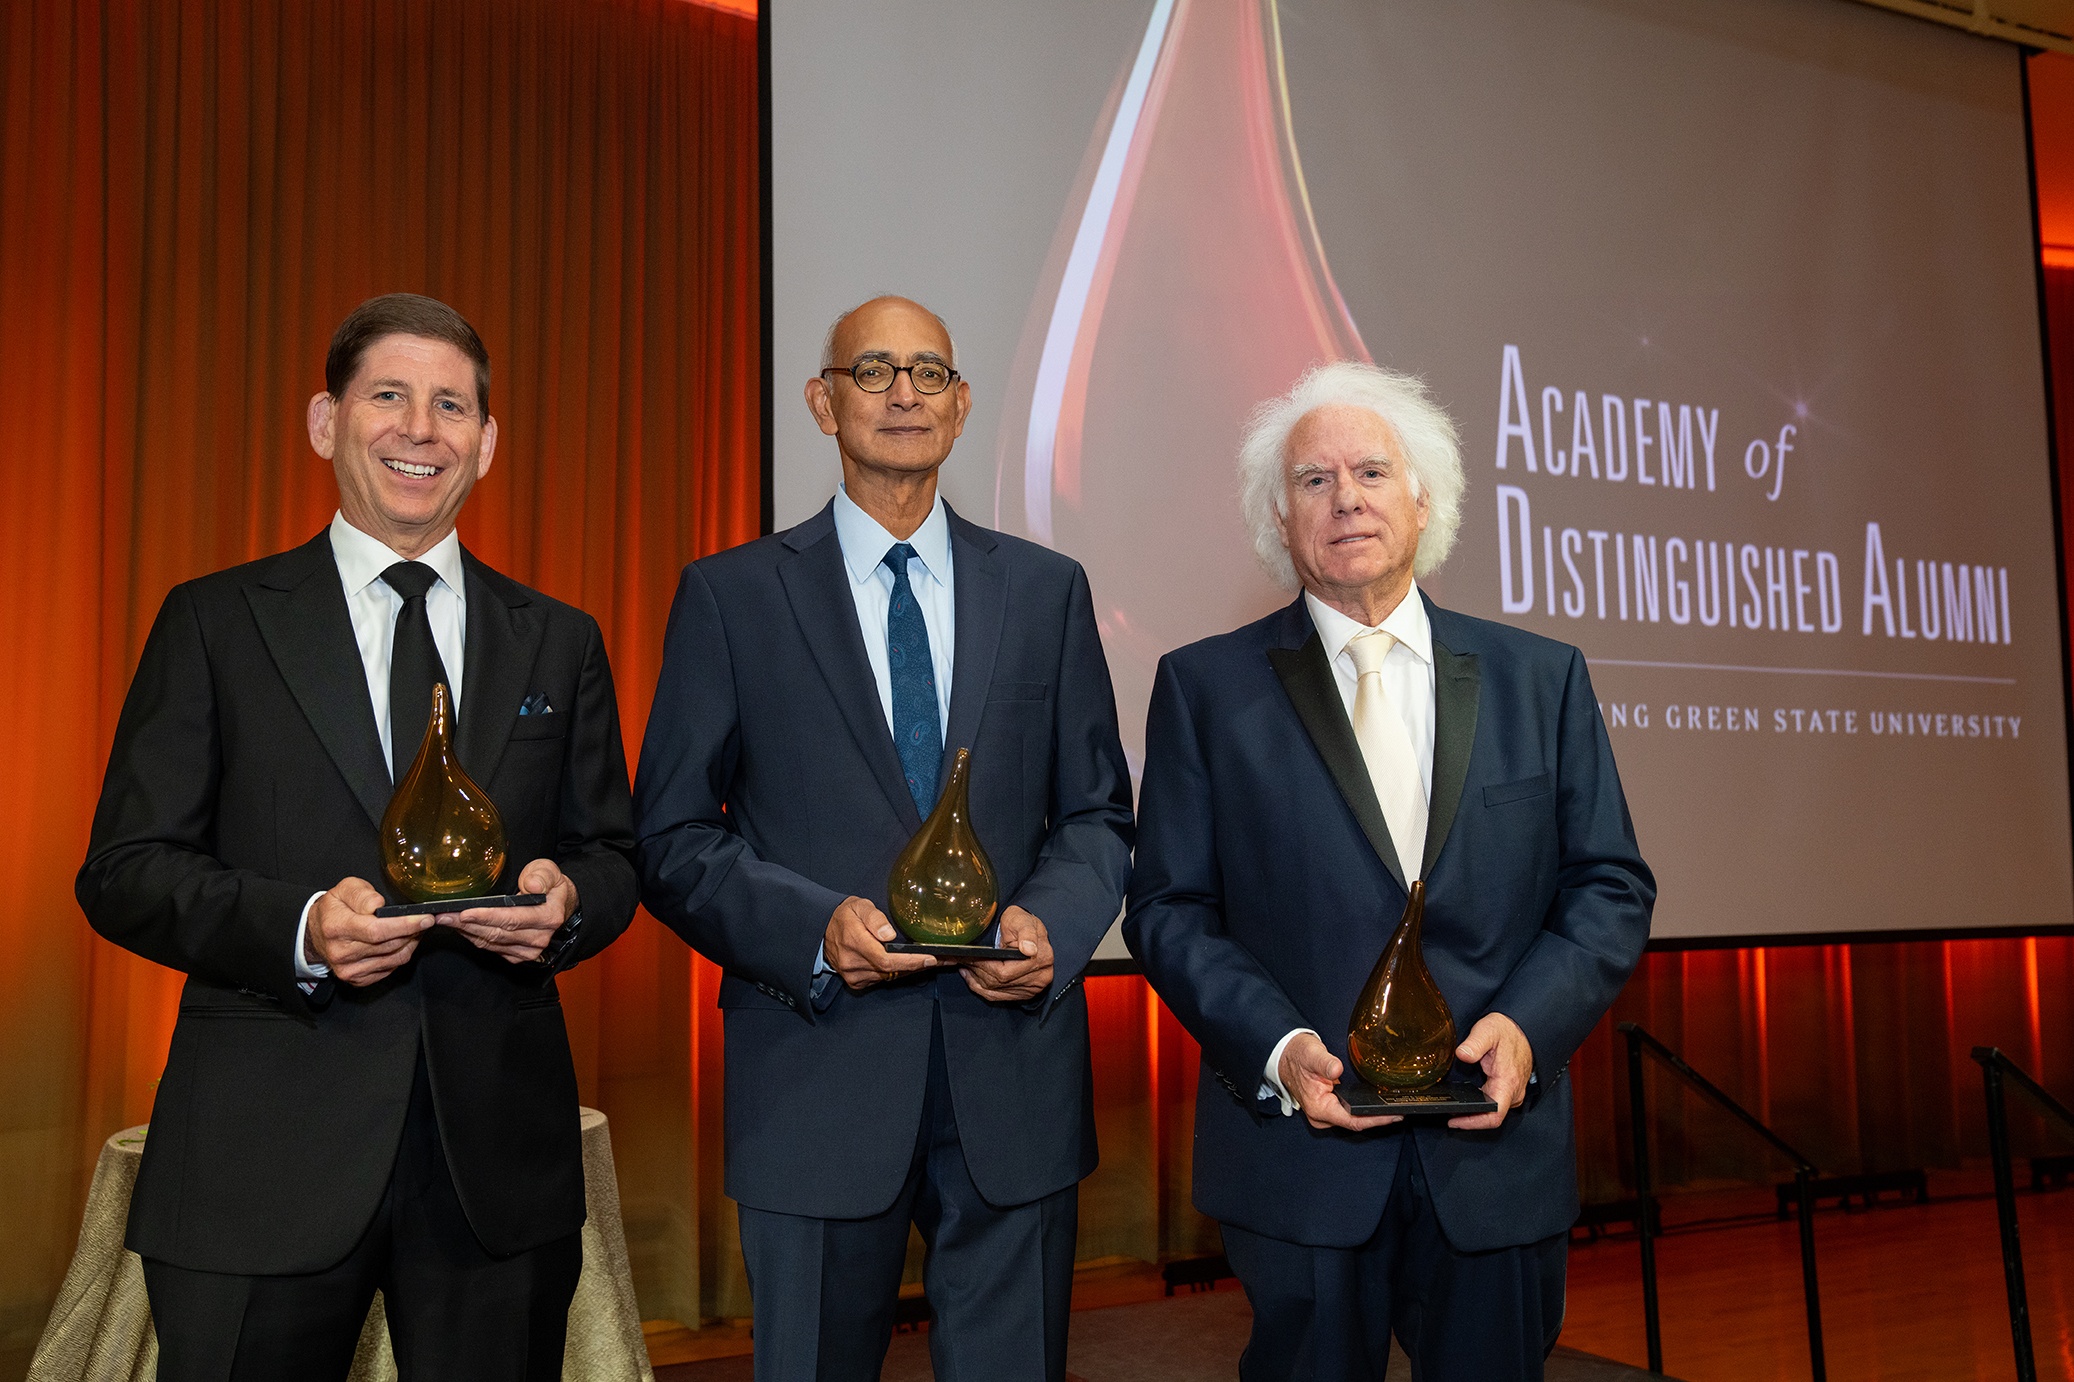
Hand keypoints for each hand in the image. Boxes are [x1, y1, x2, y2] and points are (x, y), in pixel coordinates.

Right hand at [307, 877, 431, 985]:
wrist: (316, 934)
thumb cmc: (334, 909)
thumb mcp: (344, 889)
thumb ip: (363, 894)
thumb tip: (378, 906)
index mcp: (337, 927)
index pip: (377, 930)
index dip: (405, 925)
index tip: (425, 918)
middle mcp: (341, 952)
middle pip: (389, 945)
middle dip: (413, 932)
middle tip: (424, 920)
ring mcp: (349, 970)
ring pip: (394, 958)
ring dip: (410, 943)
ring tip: (413, 929)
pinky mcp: (358, 979)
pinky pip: (391, 968)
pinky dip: (401, 954)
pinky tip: (401, 942)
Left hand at [434, 859, 575, 963]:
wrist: (559, 906)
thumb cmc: (550, 886)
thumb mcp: (550, 871)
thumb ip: (541, 875)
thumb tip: (531, 885)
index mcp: (548, 916)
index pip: (513, 919)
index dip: (487, 916)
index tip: (465, 912)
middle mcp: (539, 937)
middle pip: (497, 933)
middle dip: (467, 924)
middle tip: (443, 915)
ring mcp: (528, 950)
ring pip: (491, 943)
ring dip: (466, 932)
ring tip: (446, 920)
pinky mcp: (518, 956)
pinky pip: (491, 948)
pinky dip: (474, 938)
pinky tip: (461, 928)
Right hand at [824, 896, 937, 990]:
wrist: (823, 930)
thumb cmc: (844, 916)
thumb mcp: (859, 906)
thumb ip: (874, 918)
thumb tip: (888, 934)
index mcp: (854, 942)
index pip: (887, 959)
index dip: (910, 961)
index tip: (930, 958)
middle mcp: (853, 963)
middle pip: (891, 970)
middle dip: (918, 965)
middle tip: (942, 959)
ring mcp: (854, 975)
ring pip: (889, 976)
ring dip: (909, 969)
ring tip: (930, 960)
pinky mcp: (856, 982)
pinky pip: (882, 979)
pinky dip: (896, 973)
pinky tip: (908, 965)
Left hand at [960, 906, 1053, 1002]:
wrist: (1026, 929)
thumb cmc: (1022, 922)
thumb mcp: (1022, 920)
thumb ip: (1026, 932)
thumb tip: (1028, 949)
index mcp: (1042, 957)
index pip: (1005, 971)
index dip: (984, 966)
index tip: (968, 957)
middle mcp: (1040, 976)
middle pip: (999, 982)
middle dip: (977, 971)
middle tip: (960, 960)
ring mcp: (1033, 988)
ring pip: (996, 990)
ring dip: (977, 980)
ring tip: (965, 966)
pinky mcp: (1025, 993)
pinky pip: (998, 996)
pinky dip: (982, 989)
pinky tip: (972, 977)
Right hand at [1278, 1032, 1401, 1131]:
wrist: (1285, 1054)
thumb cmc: (1297, 1055)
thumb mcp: (1312, 1054)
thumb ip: (1325, 1063)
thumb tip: (1336, 1069)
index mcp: (1318, 1108)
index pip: (1353, 1120)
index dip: (1374, 1119)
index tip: (1393, 1116)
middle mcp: (1322, 1116)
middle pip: (1355, 1123)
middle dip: (1377, 1118)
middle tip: (1400, 1109)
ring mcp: (1325, 1113)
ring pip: (1353, 1119)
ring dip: (1371, 1114)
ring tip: (1392, 1107)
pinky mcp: (1328, 1107)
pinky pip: (1349, 1113)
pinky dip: (1363, 1109)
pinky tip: (1376, 1103)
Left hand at [1449, 1012, 1533, 1129]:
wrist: (1523, 1028)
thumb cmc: (1507, 1031)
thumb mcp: (1488, 1031)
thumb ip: (1474, 1043)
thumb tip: (1462, 1055)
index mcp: (1507, 1082)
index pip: (1494, 1115)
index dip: (1473, 1122)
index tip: (1455, 1121)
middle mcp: (1513, 1092)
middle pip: (1491, 1117)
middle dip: (1469, 1119)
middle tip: (1448, 1114)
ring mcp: (1512, 1092)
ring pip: (1493, 1112)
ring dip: (1474, 1114)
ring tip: (1454, 1110)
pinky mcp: (1509, 1090)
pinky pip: (1495, 1104)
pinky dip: (1480, 1106)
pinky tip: (1467, 1100)